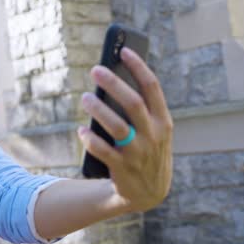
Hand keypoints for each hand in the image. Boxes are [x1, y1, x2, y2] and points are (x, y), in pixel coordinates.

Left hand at [78, 46, 173, 212]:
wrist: (149, 193)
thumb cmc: (146, 151)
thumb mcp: (152, 131)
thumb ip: (139, 110)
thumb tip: (111, 80)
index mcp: (163, 121)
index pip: (152, 88)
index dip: (138, 67)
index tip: (124, 50)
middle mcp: (153, 135)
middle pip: (133, 103)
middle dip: (114, 84)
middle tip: (95, 70)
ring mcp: (139, 153)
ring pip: (116, 126)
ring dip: (98, 110)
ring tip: (85, 98)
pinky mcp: (123, 168)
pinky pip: (103, 151)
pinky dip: (90, 139)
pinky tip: (81, 130)